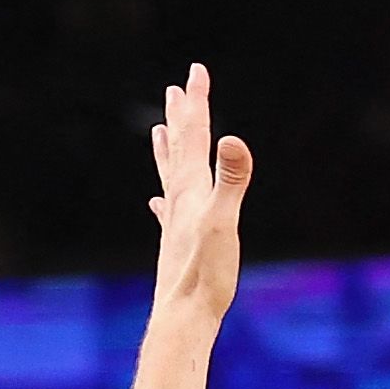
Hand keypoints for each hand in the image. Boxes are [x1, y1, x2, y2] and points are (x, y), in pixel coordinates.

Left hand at [144, 64, 251, 329]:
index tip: (196, 70)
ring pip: (169, 176)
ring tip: (159, 129)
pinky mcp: (176, 245)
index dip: (198, 101)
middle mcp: (179, 200)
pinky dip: (164, 200)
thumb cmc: (205, 275)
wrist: (182, 318)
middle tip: (177, 87)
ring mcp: (175, 223)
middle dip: (182, 116)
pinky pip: (167, 212)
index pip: (195, 135)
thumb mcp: (225, 222)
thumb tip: (232, 139)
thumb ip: (232, 180)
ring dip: (167, 150)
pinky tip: (157, 203)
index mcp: (192, 190)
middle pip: (179, 148)